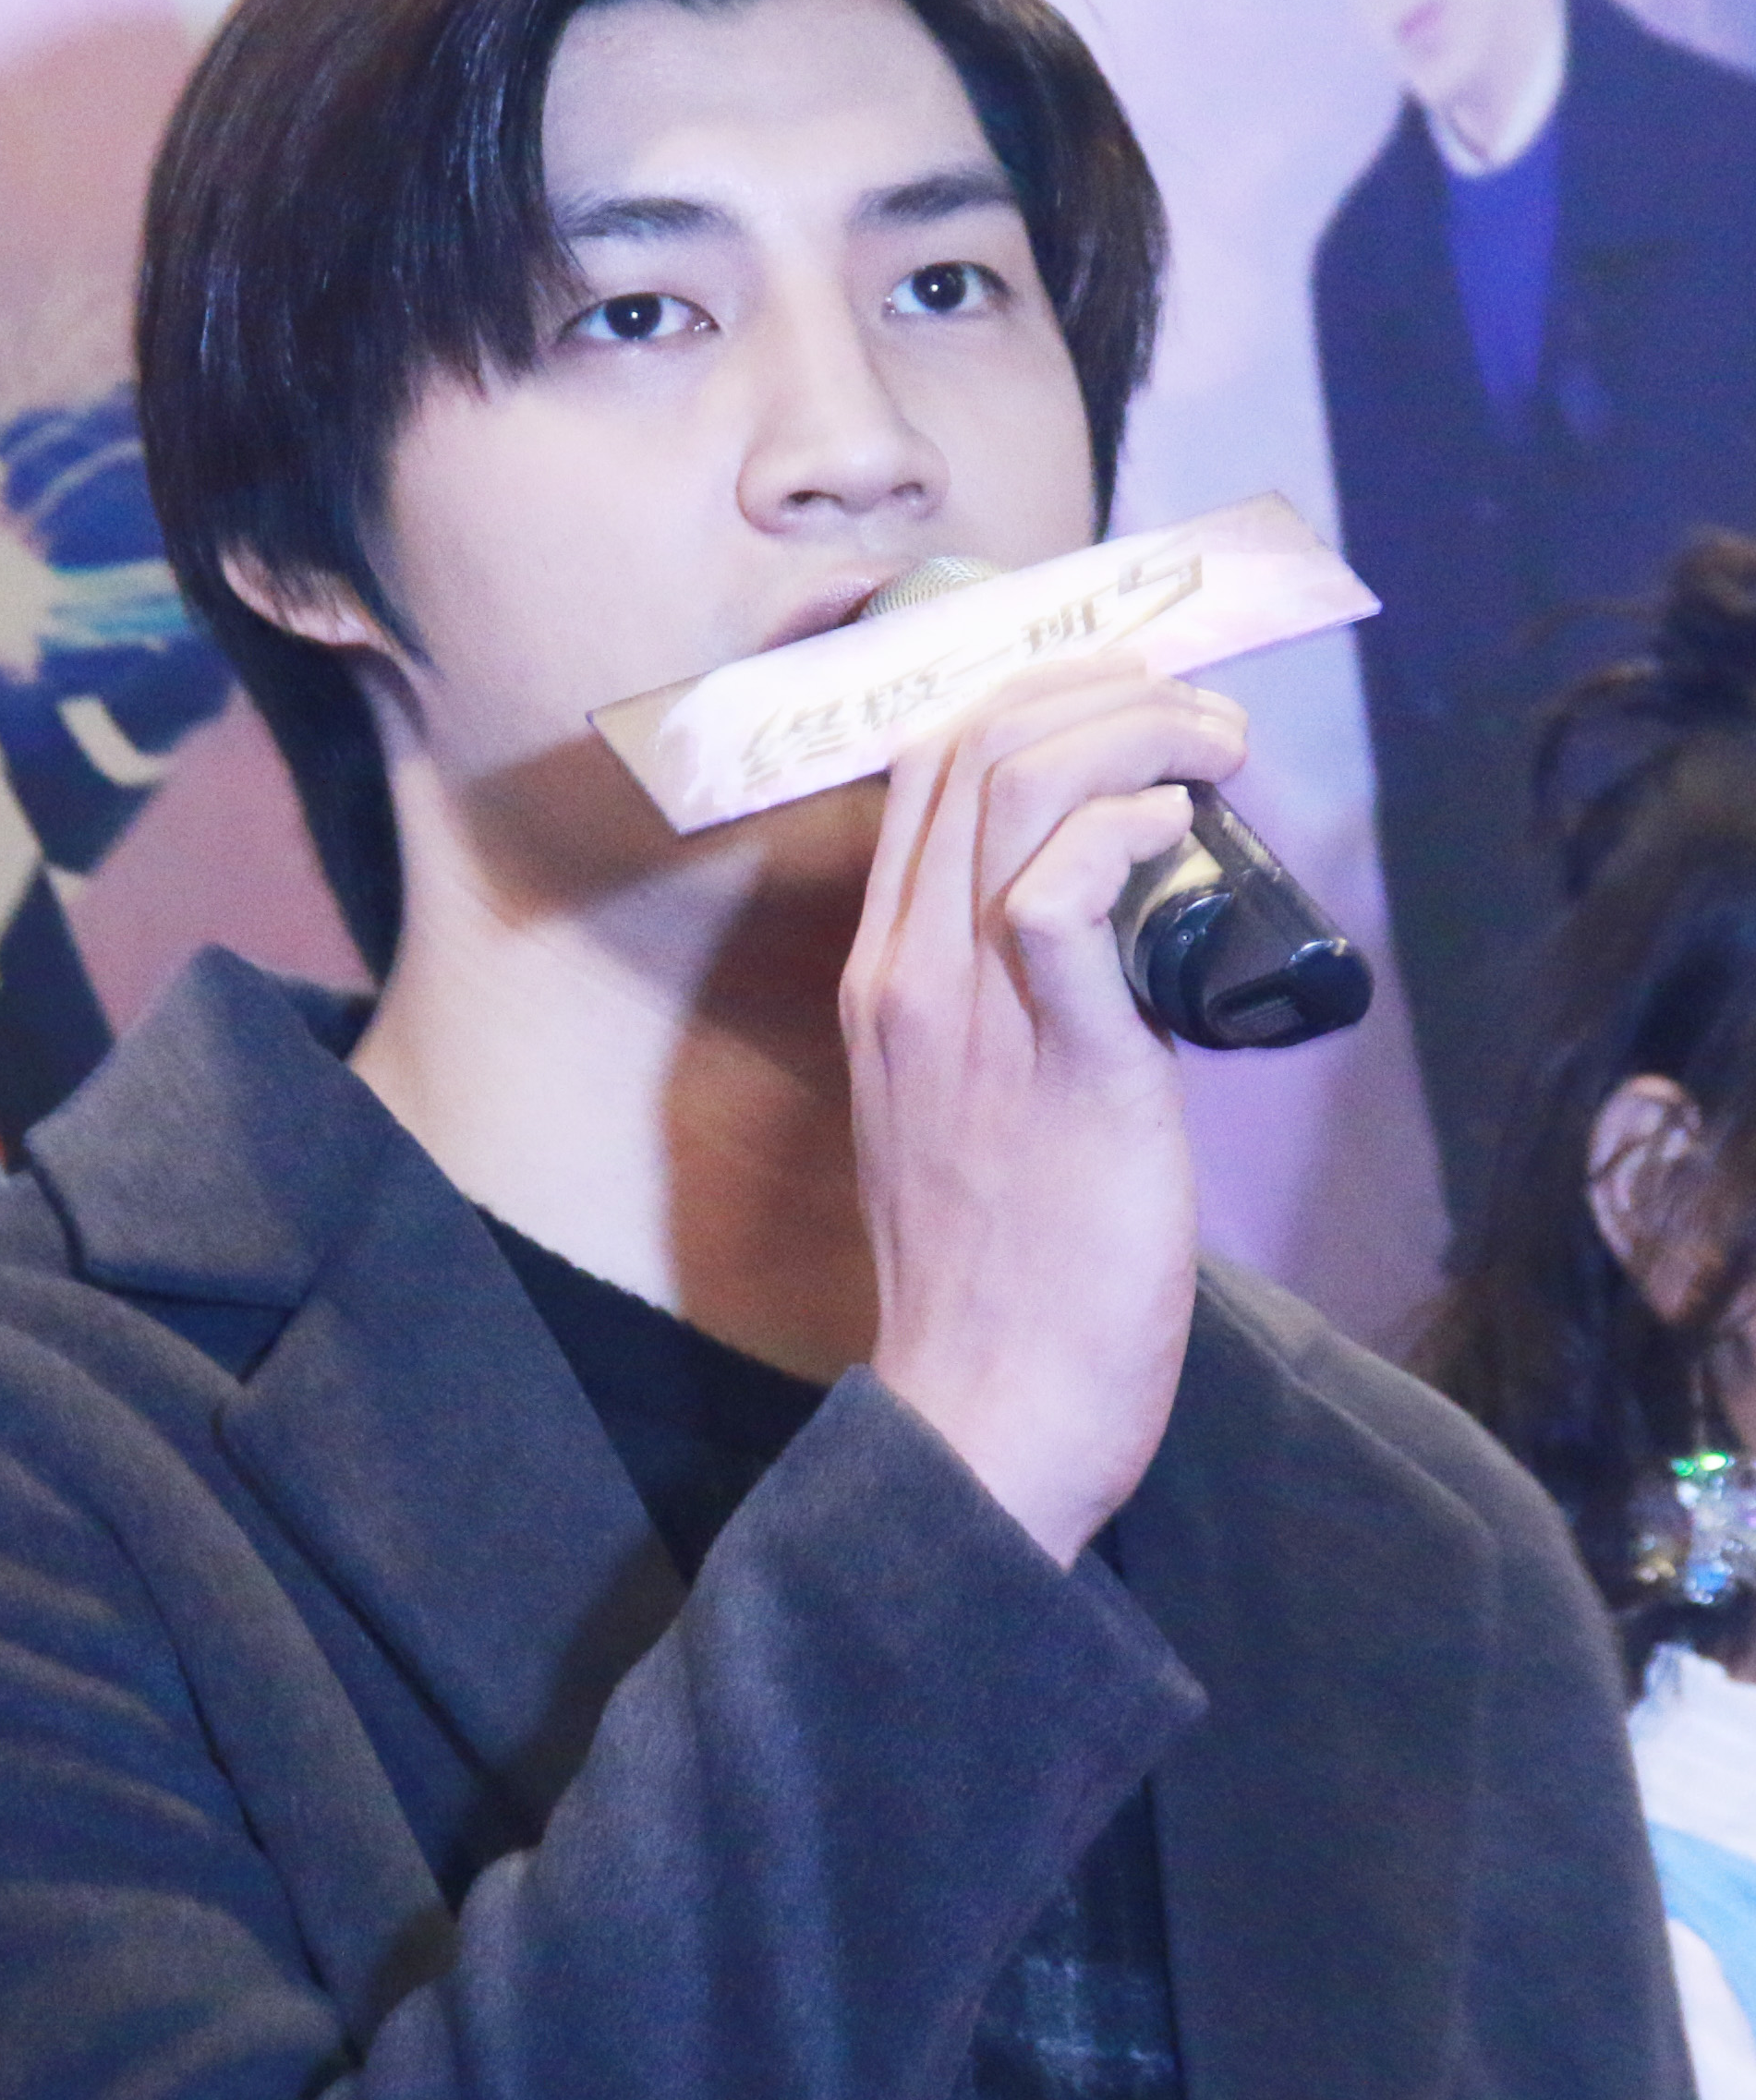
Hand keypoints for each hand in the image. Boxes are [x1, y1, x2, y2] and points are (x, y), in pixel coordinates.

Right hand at [841, 653, 1247, 1565]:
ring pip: (1016, 785)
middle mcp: (907, 976)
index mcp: (883, 980)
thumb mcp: (966, 1113)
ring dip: (1133, 733)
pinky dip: (1126, 824)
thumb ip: (1009, 1019)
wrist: (991, 1410)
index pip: (923, 770)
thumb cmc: (1001, 1277)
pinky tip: (1180, 826)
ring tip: (1217, 750)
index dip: (1027, 698)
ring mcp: (970, 1015)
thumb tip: (1111, 947)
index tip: (1125, 706)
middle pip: (968, 745)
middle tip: (1194, 717)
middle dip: (1095, 689)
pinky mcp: (1061, 1061)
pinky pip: (1062, 890)